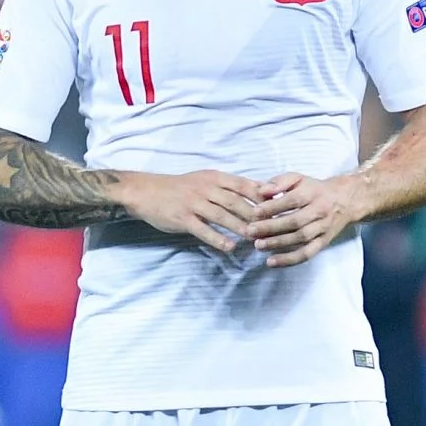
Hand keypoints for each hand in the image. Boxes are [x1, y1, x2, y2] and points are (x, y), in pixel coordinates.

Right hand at [115, 169, 265, 254]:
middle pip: (236, 201)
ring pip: (222, 216)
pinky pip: (203, 230)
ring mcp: (194, 204)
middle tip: (273, 226)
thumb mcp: (204, 179)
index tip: (279, 205)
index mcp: (214, 177)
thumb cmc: (180, 187)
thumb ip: (228, 186)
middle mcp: (205, 188)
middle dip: (255, 214)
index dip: (262, 195)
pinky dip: (218, 239)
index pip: (243, 185)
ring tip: (256, 238)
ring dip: (240, 227)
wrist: (146, 192)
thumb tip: (257, 192)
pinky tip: (230, 247)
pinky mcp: (183, 219)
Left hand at [247, 172, 371, 268]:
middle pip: (295, 221)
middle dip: (271, 227)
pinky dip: (289, 259)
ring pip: (300, 238)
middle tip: (251, 231)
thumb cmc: (315, 189)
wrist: (346, 200)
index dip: (273, 207)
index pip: (292, 200)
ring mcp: (323, 228)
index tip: (255, 212)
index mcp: (313, 193)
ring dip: (278, 243)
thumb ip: (279, 182)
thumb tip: (261, 190)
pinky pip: (307, 253)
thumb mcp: (298, 178)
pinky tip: (271, 261)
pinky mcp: (323, 242)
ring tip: (258, 245)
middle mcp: (320, 211)